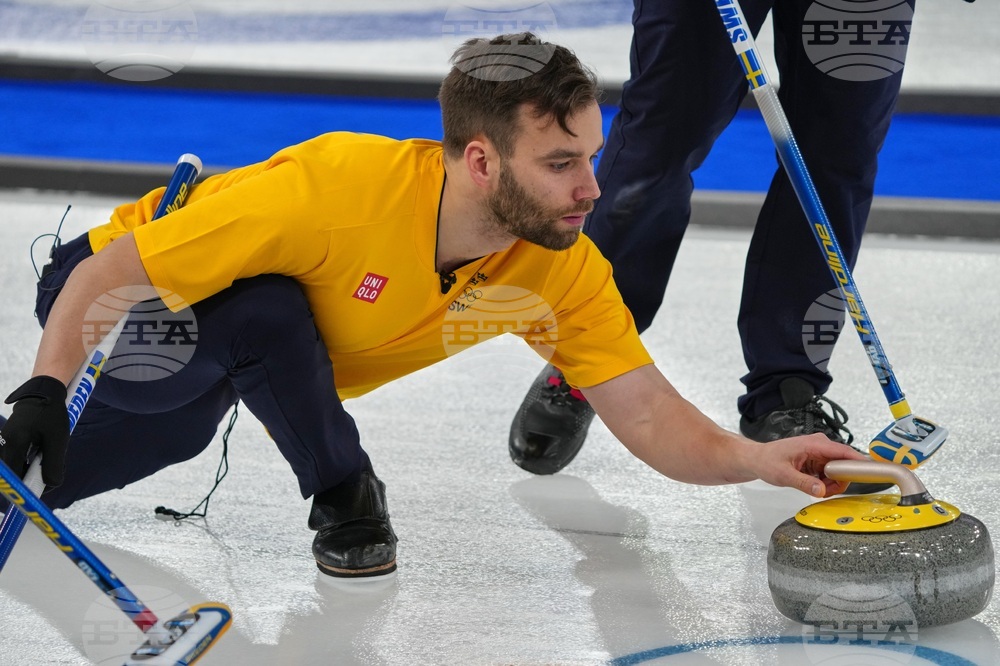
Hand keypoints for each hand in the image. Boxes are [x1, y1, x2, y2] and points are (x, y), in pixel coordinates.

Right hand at [0, 376, 69, 485]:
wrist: (43, 393)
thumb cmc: (51, 414)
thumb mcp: (57, 440)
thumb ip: (53, 465)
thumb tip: (50, 486)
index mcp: (13, 445)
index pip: (15, 478)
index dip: (29, 486)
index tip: (41, 488)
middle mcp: (3, 445)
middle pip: (15, 474)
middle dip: (34, 476)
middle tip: (50, 467)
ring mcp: (3, 443)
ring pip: (17, 467)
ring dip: (33, 468)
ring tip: (47, 453)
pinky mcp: (8, 442)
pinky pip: (17, 459)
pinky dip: (30, 460)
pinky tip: (41, 451)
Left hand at [751, 433, 866, 497]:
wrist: (757, 459)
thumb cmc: (767, 461)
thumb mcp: (783, 475)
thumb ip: (803, 483)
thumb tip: (820, 491)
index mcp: (814, 444)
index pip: (845, 452)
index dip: (860, 462)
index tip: (872, 472)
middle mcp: (820, 446)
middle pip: (845, 465)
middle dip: (839, 481)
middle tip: (823, 490)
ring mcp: (820, 453)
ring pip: (839, 472)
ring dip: (831, 484)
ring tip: (813, 487)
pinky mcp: (818, 460)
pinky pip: (831, 474)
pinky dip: (826, 483)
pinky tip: (812, 484)